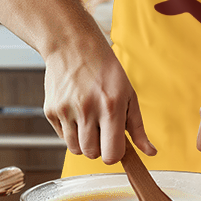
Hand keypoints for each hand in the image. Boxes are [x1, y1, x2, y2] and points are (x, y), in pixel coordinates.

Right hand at [42, 32, 153, 165]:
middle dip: (99, 147)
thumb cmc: (105, 69)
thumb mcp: (129, 94)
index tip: (116, 144)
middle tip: (102, 127)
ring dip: (84, 141)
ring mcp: (66, 111)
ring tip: (89, 119)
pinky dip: (71, 131)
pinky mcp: (51, 111)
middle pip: (92, 155)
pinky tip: (76, 111)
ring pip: (75, 150)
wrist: (73, 46)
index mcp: (111, 106)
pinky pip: (62, 137)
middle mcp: (87, 110)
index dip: (115, 153)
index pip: (112, 154)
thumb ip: (138, 127)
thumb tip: (150, 153)